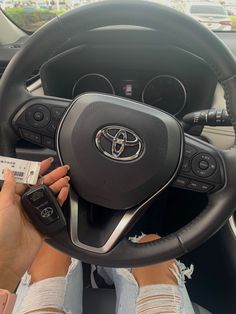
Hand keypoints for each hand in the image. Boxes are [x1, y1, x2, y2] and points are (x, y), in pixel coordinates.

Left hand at [0, 158, 69, 290]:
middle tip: (63, 169)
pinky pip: (54, 208)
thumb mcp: (3, 205)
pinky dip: (60, 199)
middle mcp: (24, 205)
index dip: (38, 169)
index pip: (28, 179)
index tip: (47, 162)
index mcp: (12, 198)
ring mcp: (34, 214)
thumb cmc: (1, 233)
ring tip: (66, 179)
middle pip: (41, 186)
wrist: (7, 258)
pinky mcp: (43, 223)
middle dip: (52, 176)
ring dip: (58, 186)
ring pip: (49, 195)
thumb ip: (9, 187)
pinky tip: (65, 192)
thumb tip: (9, 171)